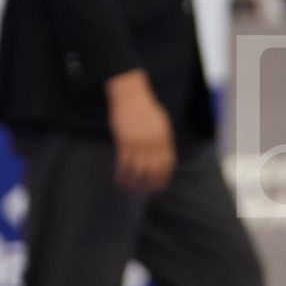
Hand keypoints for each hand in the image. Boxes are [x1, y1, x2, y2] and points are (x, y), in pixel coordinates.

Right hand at [106, 69, 174, 193]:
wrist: (130, 94)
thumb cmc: (145, 107)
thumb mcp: (161, 123)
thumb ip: (162, 140)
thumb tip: (163, 157)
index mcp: (165, 139)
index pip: (167, 165)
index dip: (162, 179)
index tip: (157, 188)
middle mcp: (154, 143)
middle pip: (153, 171)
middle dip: (148, 184)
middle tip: (141, 191)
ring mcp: (139, 142)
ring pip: (138, 170)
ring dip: (133, 182)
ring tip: (128, 188)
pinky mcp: (125, 140)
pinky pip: (124, 162)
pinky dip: (122, 173)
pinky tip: (119, 178)